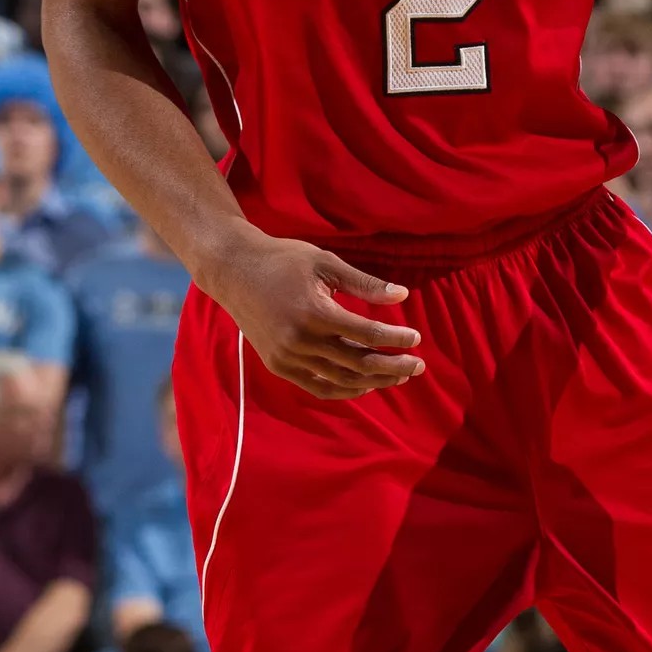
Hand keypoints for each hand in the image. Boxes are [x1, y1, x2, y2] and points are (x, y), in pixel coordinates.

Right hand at [203, 232, 424, 400]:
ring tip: (398, 376)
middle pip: (357, 363)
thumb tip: (402, 296)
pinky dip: (344, 390)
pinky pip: (317, 387)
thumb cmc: (284, 261)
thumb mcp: (326, 263)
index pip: (366, 334)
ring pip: (340, 379)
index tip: (416, 339)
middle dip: (392, 366)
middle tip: (417, 366)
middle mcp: (300, 340)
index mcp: (314, 311)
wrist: (234, 271)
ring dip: (373, 381)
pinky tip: (365, 386)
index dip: (395, 340)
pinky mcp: (278, 365)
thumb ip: (365, 283)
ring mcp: (287, 357)